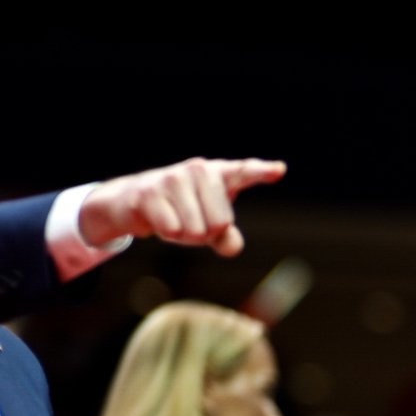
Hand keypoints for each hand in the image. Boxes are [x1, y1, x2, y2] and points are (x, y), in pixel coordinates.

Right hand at [76, 158, 287, 258]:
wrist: (136, 201)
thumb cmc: (183, 212)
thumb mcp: (210, 227)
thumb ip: (227, 239)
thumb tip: (230, 245)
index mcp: (220, 174)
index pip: (245, 172)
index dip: (262, 172)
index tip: (280, 170)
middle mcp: (199, 170)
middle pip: (221, 223)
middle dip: (206, 233)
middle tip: (190, 219)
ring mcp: (173, 177)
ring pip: (196, 229)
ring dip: (184, 235)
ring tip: (174, 217)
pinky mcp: (150, 191)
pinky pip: (172, 230)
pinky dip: (167, 233)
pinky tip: (159, 218)